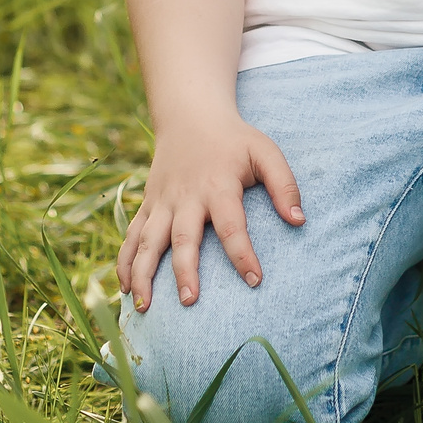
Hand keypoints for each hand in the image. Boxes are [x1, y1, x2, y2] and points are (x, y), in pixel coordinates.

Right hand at [117, 113, 303, 309]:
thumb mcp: (265, 152)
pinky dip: (124, 261)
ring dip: (143, 273)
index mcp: (218, 186)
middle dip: (185, 270)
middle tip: (190, 301)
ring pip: (148, 241)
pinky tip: (124, 289)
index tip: (255, 280)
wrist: (190, 116)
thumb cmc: (234, 140)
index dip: (243, 253)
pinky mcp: (148, 205)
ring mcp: (163, 202)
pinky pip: (132, 236)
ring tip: (143, 307)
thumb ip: (284, 185)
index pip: (232, 225)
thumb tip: (298, 221)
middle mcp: (187, 197)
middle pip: (183, 238)